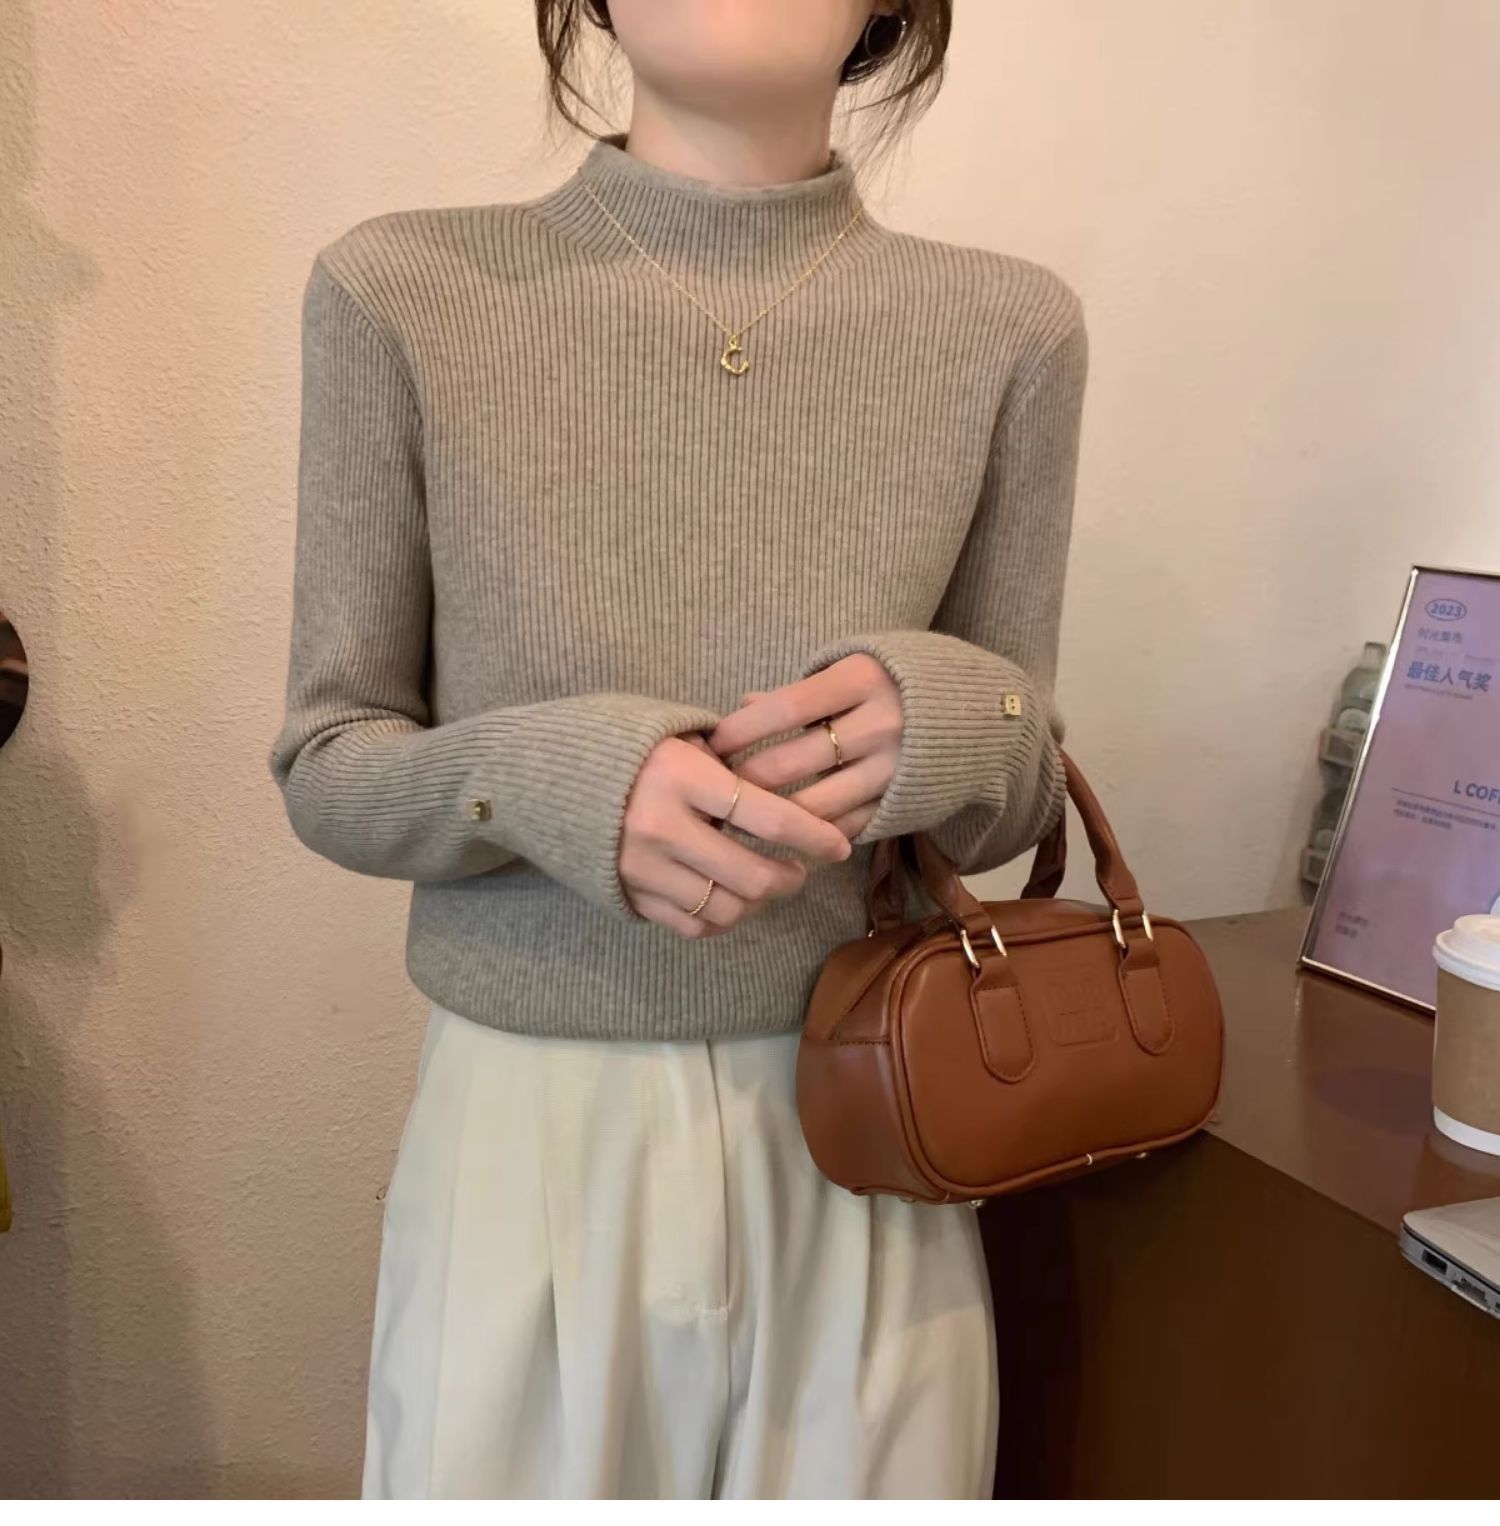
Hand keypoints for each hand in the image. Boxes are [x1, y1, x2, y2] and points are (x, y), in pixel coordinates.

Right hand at [621, 732, 852, 938]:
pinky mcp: (629, 895)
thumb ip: (730, 761)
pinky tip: (728, 898)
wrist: (544, 776)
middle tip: (801, 871)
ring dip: (757, 903)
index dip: (814, 835)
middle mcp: (661, 827)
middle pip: (752, 876)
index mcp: (681, 776)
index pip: (767, 816)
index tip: (838, 846)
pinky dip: (719, 919)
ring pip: (726, 909)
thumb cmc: (625, 746)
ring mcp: (643, 869)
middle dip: (790, 879)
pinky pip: (692, 926)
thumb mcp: (678, 736)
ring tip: (765, 886)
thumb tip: (790, 787)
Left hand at [703, 654, 901, 840]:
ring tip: (738, 820)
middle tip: (715, 790)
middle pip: (792, 763)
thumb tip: (745, 707)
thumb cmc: (904, 681)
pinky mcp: (901, 805)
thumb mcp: (857, 667)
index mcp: (862, 679)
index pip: (785, 707)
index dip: (742, 729)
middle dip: (744, 782)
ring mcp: (892, 770)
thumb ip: (803, 690)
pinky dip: (809, 835)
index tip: (713, 743)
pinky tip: (783, 835)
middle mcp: (879, 725)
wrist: (983, 711)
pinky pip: (844, 828)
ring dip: (770, 818)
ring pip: (813, 807)